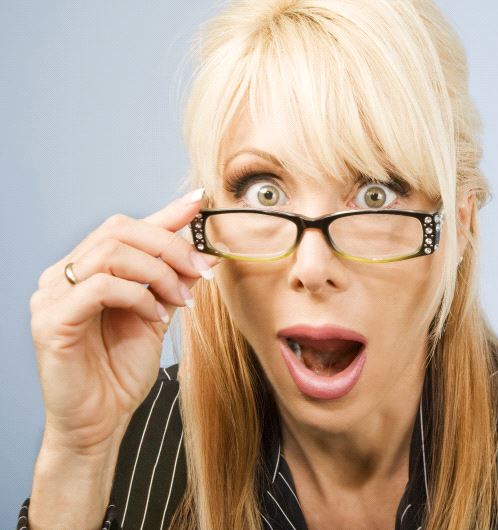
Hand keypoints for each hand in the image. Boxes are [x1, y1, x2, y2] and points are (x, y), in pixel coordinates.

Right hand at [29, 188, 219, 454]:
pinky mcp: (51, 321)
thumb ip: (170, 281)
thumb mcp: (155, 314)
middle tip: (202, 269)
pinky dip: (137, 297)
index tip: (200, 202)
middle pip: (119, 231)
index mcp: (85, 269)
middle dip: (171, 246)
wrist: (100, 421)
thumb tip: (201, 250)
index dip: (165, 214)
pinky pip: (99, 288)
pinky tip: (155, 318)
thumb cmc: (121, 370)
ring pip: (111, 254)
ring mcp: (52, 296)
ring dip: (158, 273)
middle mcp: (63, 275)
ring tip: (180, 301)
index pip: (125, 228)